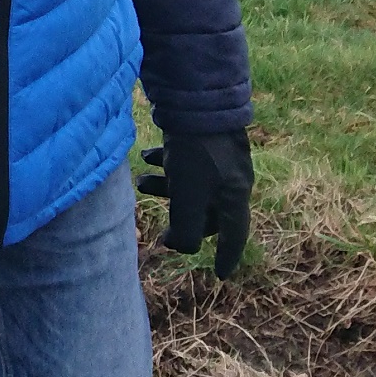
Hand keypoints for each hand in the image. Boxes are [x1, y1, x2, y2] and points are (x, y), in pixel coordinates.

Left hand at [138, 128, 252, 277]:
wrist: (199, 101)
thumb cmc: (196, 153)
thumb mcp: (189, 197)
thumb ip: (187, 229)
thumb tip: (181, 248)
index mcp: (235, 195)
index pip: (234, 235)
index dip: (227, 256)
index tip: (220, 275)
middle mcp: (231, 178)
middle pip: (209, 212)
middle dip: (182, 220)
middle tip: (162, 232)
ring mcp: (218, 158)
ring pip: (191, 185)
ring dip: (165, 189)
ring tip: (140, 183)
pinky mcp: (202, 140)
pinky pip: (184, 161)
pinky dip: (165, 164)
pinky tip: (145, 158)